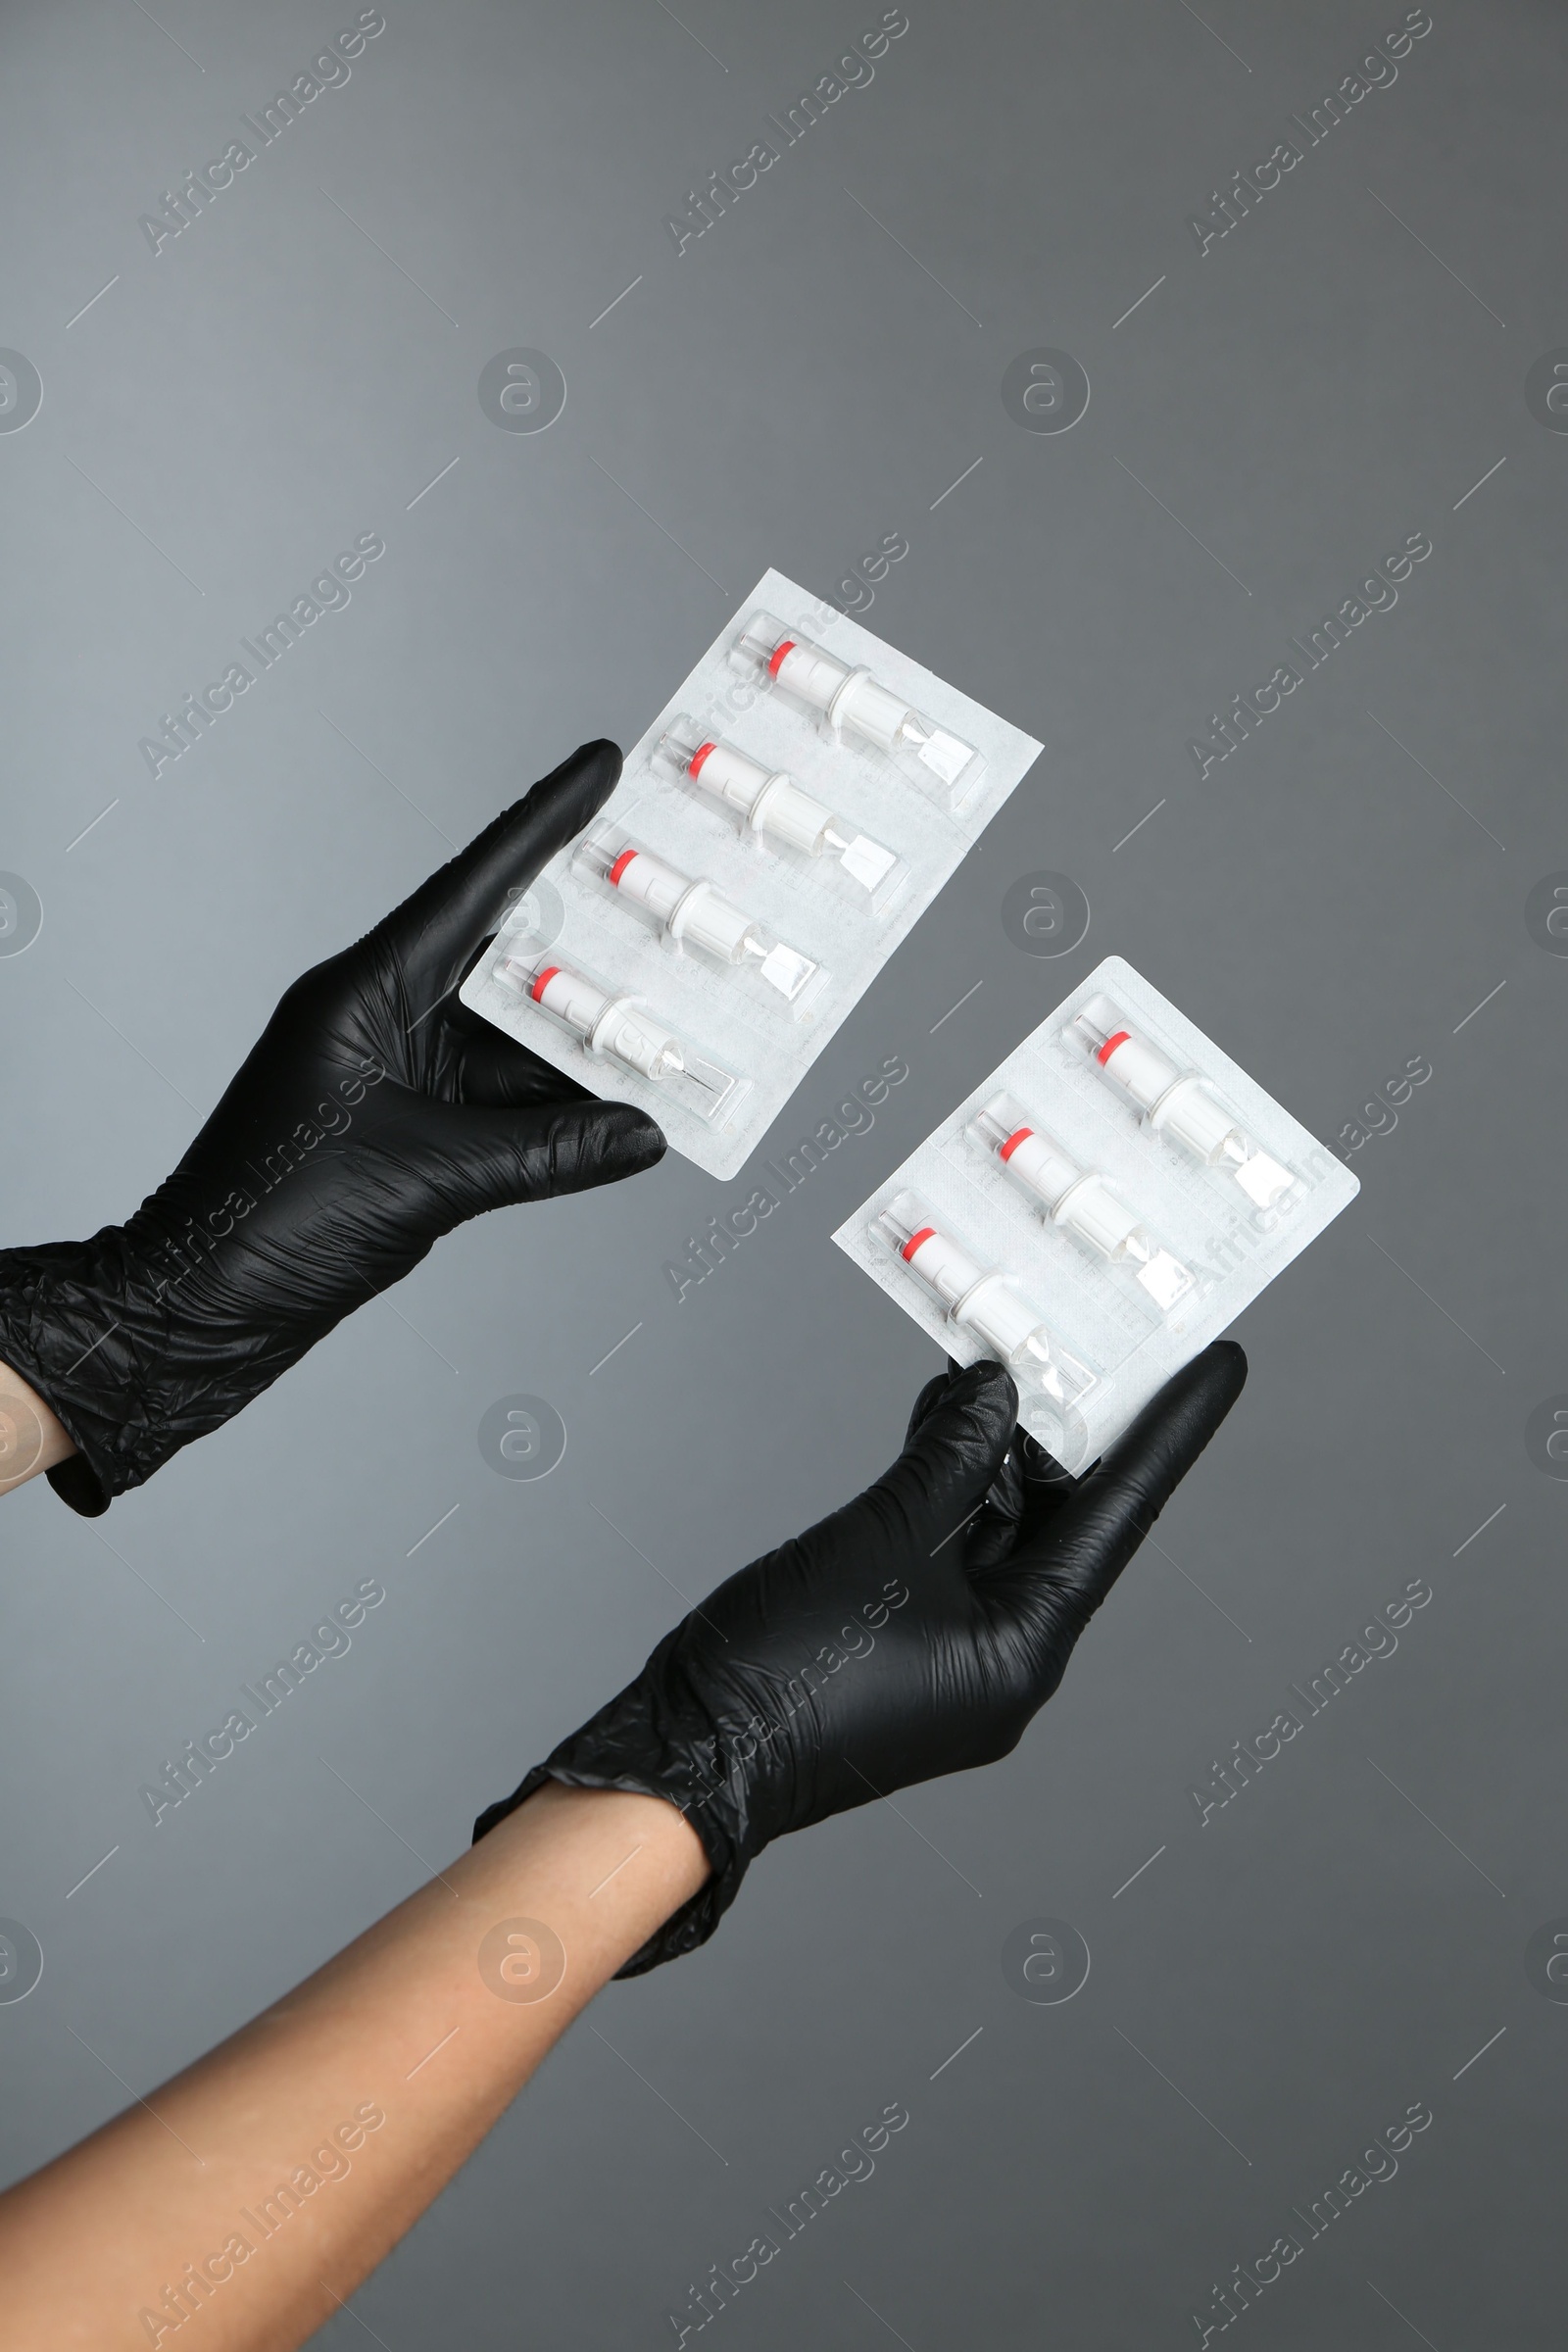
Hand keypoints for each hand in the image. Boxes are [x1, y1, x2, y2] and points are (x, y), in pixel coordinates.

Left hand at [0, 741, 663, 1513]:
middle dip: (591, 944)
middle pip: (508, 962)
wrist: (201, 1312)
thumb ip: (544, 1153)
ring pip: (514, 1042)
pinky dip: (563, 1113)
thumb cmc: (267, 1225)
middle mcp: (382, 1021)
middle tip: (672, 905)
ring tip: (675, 1026)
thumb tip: (640, 1132)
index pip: (471, 891)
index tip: (599, 769)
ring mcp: (397, 1077)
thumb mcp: (424, 1179)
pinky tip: (624, 1113)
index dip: (541, 826)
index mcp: (362, 994)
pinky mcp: (410, 1134)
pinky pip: (506, 1106)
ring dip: (586, 1044)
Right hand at [476, 1341, 1246, 1969]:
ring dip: (992, 1454)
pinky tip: (939, 1427)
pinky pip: (949, 1555)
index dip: (1168, 1432)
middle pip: (1060, 1526)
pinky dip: (948, 1492)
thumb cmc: (781, 1672)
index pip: (1119, 1518)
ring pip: (997, 1535)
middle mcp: (1006, 1664)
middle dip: (1061, 1431)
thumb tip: (996, 1392)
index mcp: (1025, 1652)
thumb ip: (949, 1458)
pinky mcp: (906, 1648)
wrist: (684, 1760)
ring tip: (993, 1367)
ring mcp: (955, 1661)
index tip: (1216, 1366)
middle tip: (1085, 1344)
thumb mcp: (880, 1539)